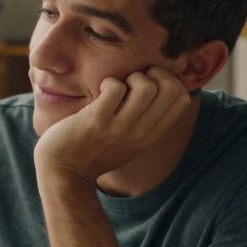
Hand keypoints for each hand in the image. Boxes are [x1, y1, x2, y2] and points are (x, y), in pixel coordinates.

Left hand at [33, 67, 191, 184]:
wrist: (64, 172)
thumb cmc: (95, 150)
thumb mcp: (130, 141)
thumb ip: (147, 120)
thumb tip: (160, 87)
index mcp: (151, 135)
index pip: (183, 99)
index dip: (169, 81)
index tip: (149, 84)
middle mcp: (140, 132)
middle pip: (171, 89)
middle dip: (153, 74)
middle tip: (132, 83)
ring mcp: (119, 127)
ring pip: (146, 87)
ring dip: (131, 77)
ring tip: (117, 88)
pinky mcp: (96, 121)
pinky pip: (115, 88)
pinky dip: (109, 82)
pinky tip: (100, 92)